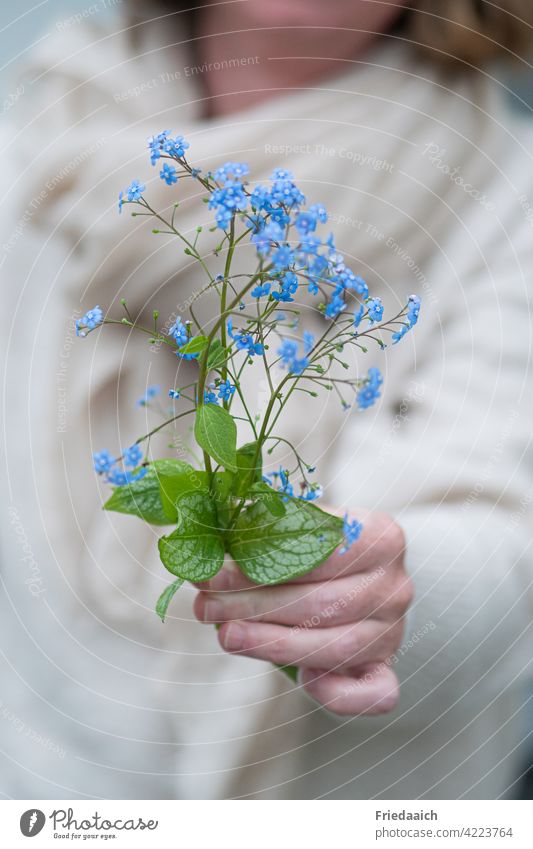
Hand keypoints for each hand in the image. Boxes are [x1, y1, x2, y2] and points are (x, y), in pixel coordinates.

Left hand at [194, 510, 412, 715]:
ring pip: (334, 646)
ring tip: (225, 635)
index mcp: (380, 536)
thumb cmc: (318, 551)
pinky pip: (374, 693)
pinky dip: (338, 692)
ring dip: (271, 644)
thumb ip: (268, 525)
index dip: (260, 561)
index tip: (212, 570)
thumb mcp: (300, 526)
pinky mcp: (386, 669)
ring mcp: (393, 631)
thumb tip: (218, 525)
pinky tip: (301, 680)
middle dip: (254, 605)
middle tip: (206, 605)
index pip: (319, 551)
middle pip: (322, 601)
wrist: (356, 580)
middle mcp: (394, 585)